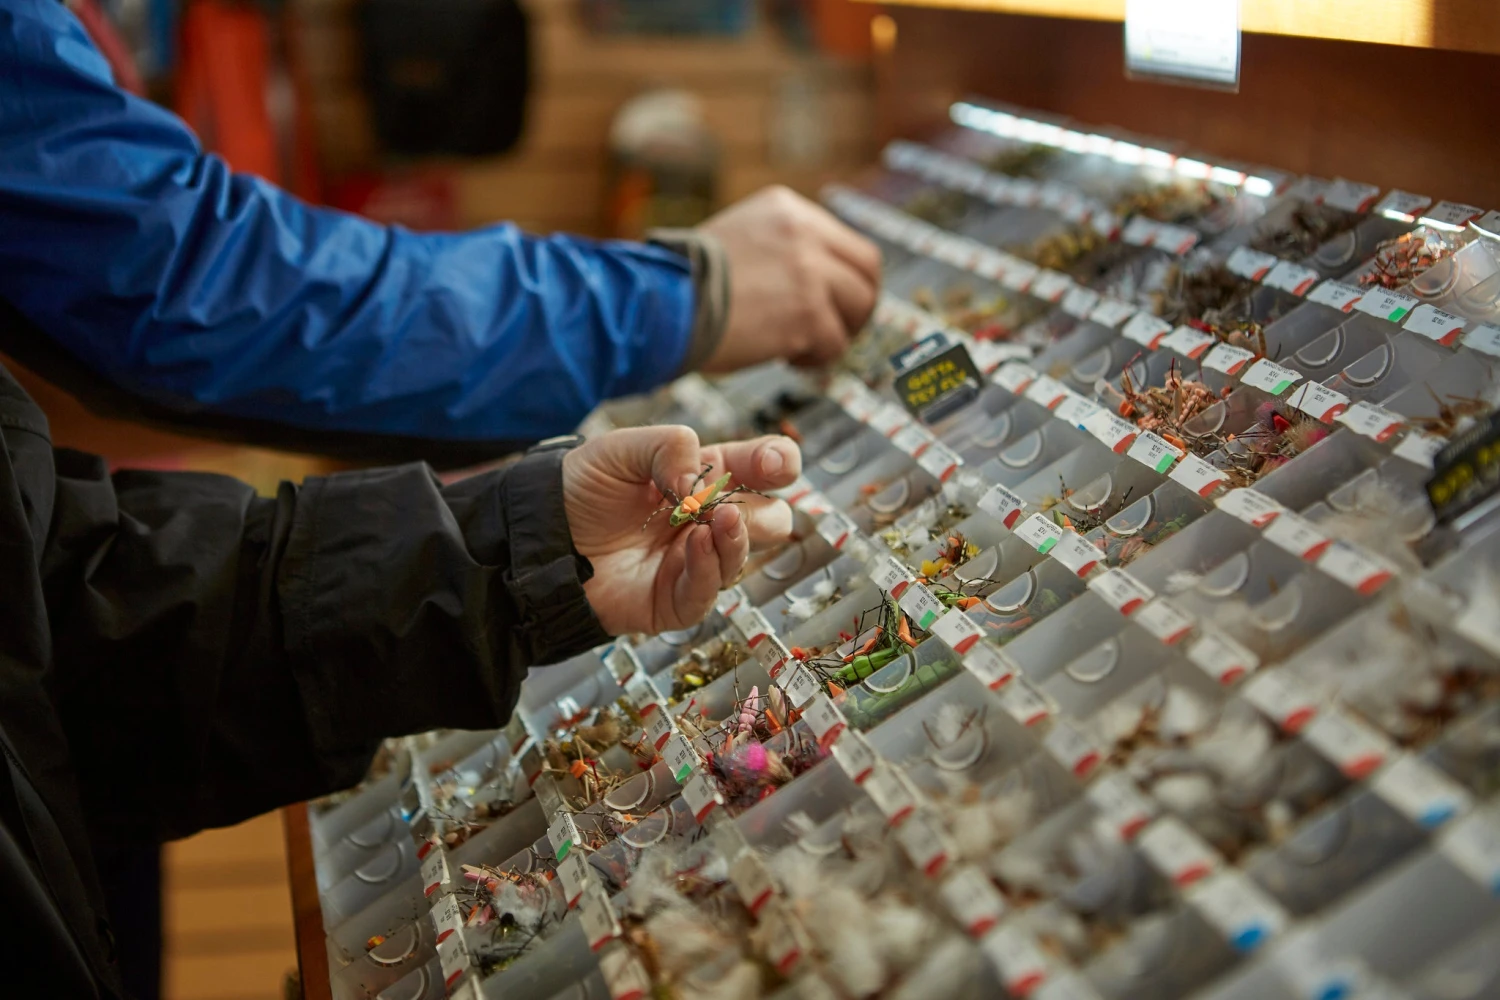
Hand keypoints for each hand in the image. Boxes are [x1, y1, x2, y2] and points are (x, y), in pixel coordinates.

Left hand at [562, 426, 800, 634]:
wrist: (539, 538)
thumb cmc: (578, 492)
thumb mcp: (619, 449)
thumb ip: (668, 447)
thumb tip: (699, 483)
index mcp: (703, 478)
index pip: (761, 469)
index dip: (778, 464)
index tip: (777, 465)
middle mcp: (706, 521)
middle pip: (770, 518)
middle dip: (764, 509)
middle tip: (731, 500)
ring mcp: (694, 562)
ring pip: (744, 555)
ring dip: (738, 536)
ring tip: (716, 518)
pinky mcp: (675, 600)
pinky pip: (708, 591)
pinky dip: (708, 567)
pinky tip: (695, 545)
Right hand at [699, 186, 881, 371]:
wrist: (661, 305)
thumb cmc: (685, 284)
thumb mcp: (739, 240)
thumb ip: (781, 249)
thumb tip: (816, 283)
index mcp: (787, 209)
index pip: (847, 244)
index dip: (845, 280)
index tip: (830, 304)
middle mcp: (804, 233)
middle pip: (867, 272)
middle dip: (857, 307)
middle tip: (835, 330)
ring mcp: (809, 272)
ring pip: (859, 307)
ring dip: (836, 333)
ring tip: (802, 347)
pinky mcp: (807, 313)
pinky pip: (834, 343)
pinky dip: (815, 358)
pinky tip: (786, 357)